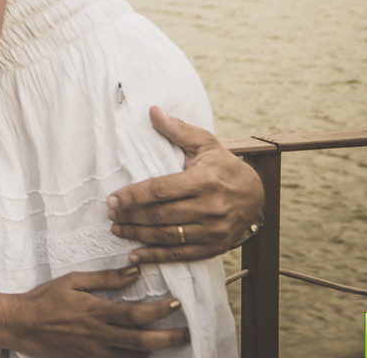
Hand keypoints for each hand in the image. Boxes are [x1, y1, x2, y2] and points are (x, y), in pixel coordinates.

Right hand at [10, 267, 186, 357]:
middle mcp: (99, 336)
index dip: (160, 311)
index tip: (177, 304)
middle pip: (142, 343)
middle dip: (169, 339)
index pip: (136, 314)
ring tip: (169, 346)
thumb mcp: (73, 281)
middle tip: (188, 334)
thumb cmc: (45, 299)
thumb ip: (105, 279)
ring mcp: (94, 353)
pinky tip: (141, 356)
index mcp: (96, 312)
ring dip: (154, 354)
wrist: (21, 324)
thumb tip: (134, 272)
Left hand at [107, 106, 264, 262]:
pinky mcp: (214, 247)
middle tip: (110, 214)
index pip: (161, 190)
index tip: (112, 198)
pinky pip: (181, 255)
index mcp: (204, 181)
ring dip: (138, 235)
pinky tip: (136, 255)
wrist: (256, 194)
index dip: (134, 195)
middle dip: (131, 215)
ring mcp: (213, 231)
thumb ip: (177, 130)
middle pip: (161, 215)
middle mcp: (210, 208)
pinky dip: (156, 257)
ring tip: (117, 230)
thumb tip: (152, 111)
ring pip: (168, 236)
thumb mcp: (204, 143)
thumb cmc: (223, 165)